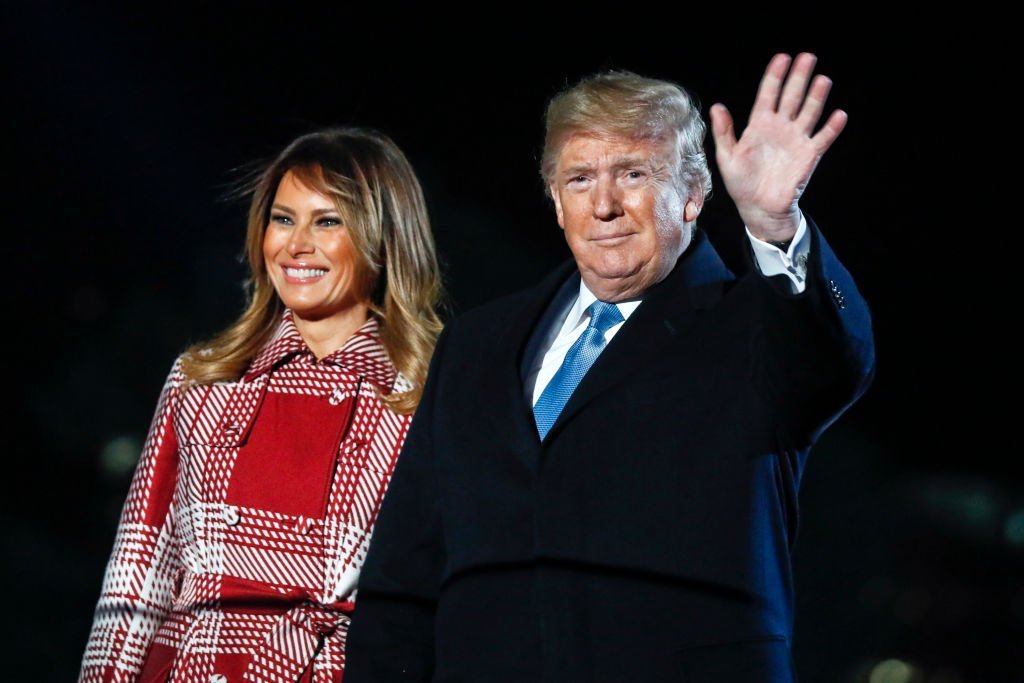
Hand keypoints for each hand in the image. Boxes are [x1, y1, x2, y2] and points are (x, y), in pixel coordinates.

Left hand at [710, 52, 846, 241]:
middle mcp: (780, 128)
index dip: (775, 77)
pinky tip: (838, 115)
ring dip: (816, 97)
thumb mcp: (727, 157)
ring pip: (809, 112)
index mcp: (759, 125)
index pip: (768, 95)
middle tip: (807, 57)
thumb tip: (717, 107)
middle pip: (792, 97)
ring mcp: (796, 139)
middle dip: (799, 77)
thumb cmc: (741, 183)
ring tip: (822, 80)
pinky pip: (823, 138)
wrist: (759, 208)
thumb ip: (724, 132)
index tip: (782, 58)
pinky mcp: (809, 155)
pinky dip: (831, 127)